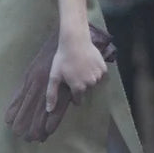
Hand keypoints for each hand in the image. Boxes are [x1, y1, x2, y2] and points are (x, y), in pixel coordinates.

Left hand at [5, 26, 115, 141]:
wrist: (75, 41)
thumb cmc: (62, 59)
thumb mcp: (54, 76)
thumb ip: (52, 94)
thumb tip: (49, 110)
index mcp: (78, 88)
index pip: (78, 100)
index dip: (73, 95)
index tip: (70, 87)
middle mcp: (90, 84)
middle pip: (86, 90)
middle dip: (81, 85)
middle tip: (75, 73)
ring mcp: (98, 76)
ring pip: (94, 82)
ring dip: (89, 78)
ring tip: (81, 67)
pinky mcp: (104, 68)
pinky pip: (101, 74)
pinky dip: (96, 71)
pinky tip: (89, 63)